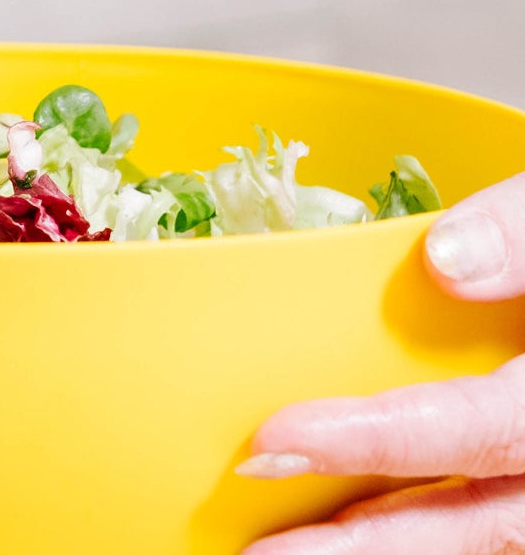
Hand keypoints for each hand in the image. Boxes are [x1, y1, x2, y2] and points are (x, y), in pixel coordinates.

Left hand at [239, 173, 524, 553]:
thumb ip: (522, 236)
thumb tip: (445, 259)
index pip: (475, 431)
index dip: (374, 441)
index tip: (277, 441)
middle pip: (473, 524)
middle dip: (360, 544)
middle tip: (259, 552)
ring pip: (480, 539)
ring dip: (382, 551)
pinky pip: (483, 525)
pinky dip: (417, 533)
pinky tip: (345, 531)